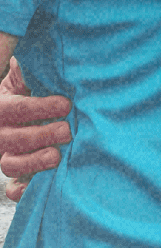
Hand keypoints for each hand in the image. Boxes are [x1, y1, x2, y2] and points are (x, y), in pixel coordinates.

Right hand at [0, 62, 71, 202]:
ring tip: (57, 155)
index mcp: (1, 107)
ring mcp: (6, 154)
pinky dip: (21, 191)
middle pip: (12, 139)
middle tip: (67, 130)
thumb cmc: (34, 88)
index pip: (15, 109)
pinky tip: (33, 188)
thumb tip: (28, 57)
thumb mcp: (26, 75)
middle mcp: (0, 133)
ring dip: (33, 161)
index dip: (39, 108)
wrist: (30, 109)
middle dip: (40, 135)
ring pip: (10, 164)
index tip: (65, 104)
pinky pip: (12, 188)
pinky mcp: (16, 173)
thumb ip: (28, 68)